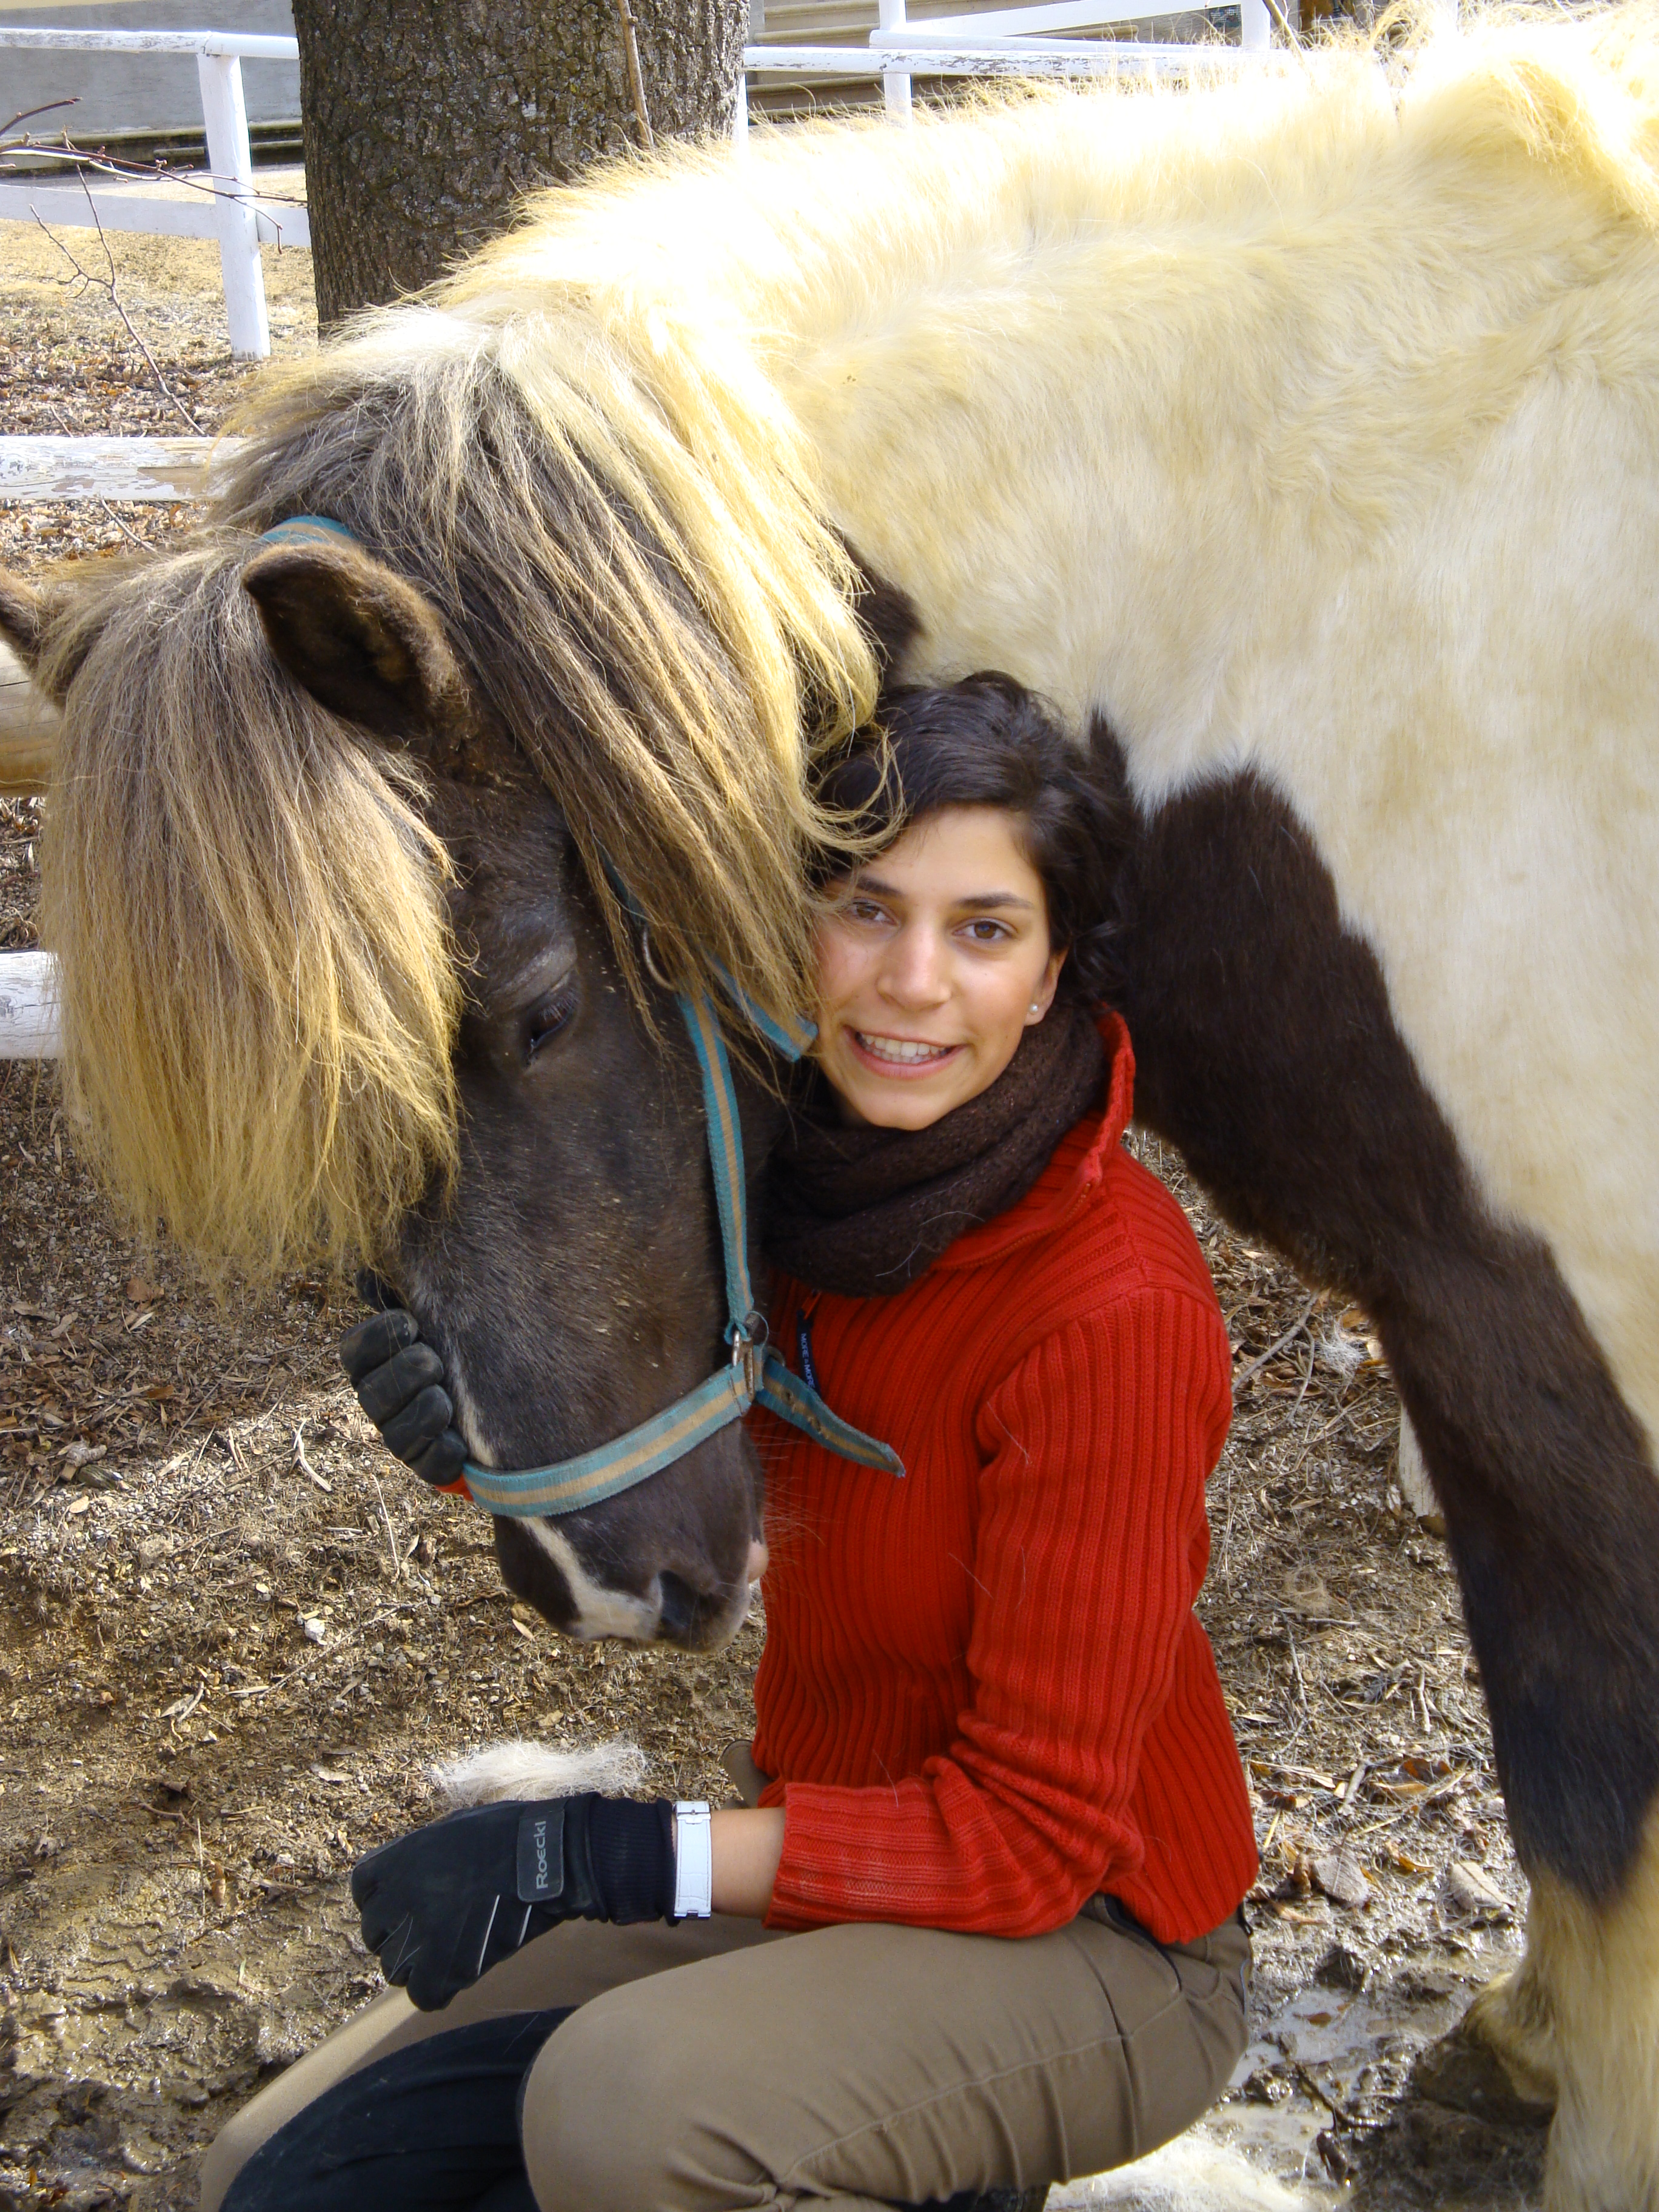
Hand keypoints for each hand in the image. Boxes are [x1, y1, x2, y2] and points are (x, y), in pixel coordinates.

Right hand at [339, 1275, 465, 1486]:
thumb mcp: (433, 1315)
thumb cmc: (455, 1340)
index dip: (378, 1337)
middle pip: (371, 1394)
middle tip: (433, 1361)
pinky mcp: (429, 1465)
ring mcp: (401, 1436)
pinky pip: (427, 1466)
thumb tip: (366, 1274)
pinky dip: (442, 1452)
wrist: (498, 1389)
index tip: (411, 1323)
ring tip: (445, 1399)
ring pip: (396, 1435)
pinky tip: (458, 1440)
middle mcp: (379, 1400)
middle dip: (404, 1376)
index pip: (354, 1350)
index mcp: (373, 1361)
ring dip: (422, 1413)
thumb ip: (400, 1294)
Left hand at [350, 1794, 676, 2011]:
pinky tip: (458, 1976)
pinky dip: (438, 1991)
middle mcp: (398, 1896)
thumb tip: (414, 1872)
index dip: (382, 1900)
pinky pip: (423, 1994)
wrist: (551, 1856)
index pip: (363, 1889)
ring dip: (416, 1966)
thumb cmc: (511, 1832)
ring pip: (394, 1969)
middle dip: (398, 1936)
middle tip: (432, 1934)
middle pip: (375, 1933)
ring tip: (447, 1956)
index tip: (404, 1905)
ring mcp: (419, 1933)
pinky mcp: (444, 1965)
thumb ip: (424, 1853)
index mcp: (398, 1858)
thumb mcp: (455, 1827)